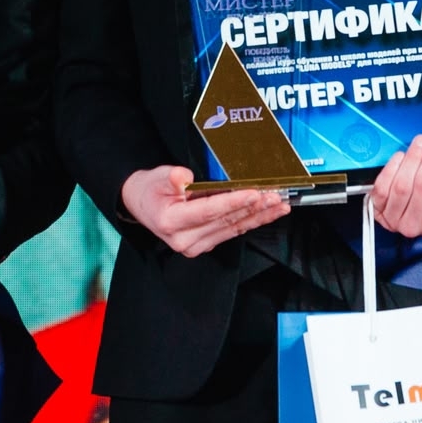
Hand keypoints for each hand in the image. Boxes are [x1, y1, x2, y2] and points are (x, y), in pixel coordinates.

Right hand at [119, 164, 287, 258]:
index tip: (254, 193)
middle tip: (275, 196)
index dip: (233, 202)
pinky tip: (268, 213)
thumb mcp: (156, 177)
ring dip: (259, 217)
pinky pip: (232, 231)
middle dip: (254, 208)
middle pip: (226, 221)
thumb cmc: (150, 190)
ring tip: (279, 205)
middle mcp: (184, 239)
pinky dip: (252, 221)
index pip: (209, 210)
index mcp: (172, 222)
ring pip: (234, 228)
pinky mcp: (206, 243)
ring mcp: (196, 245)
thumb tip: (184, 177)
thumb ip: (171, 177)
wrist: (142, 205)